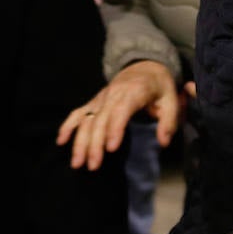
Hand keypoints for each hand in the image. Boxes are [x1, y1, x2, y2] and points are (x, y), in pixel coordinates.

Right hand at [56, 60, 180, 169]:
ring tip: (77, 163)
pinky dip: (68, 125)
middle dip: (94, 144)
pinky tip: (60, 141)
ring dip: (80, 141)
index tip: (111, 149)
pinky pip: (78, 113)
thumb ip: (168, 122)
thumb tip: (164, 142)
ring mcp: (101, 98)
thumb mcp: (171, 100)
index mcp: (135, 91)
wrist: (144, 67)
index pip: (121, 110)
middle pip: (100, 119)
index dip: (115, 129)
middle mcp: (114, 94)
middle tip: (93, 166)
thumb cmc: (159, 86)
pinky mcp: (94, 102)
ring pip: (87, 119)